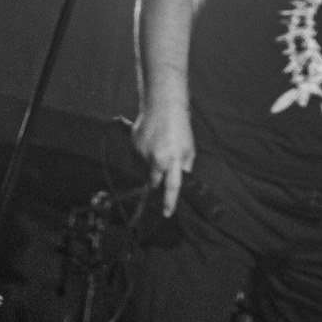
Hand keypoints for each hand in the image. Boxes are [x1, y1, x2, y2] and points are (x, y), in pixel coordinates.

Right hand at [132, 97, 195, 216]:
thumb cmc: (179, 129)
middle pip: (153, 181)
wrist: (162, 107)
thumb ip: (184, 168)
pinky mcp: (133, 146)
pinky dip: (142, 157)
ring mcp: (142, 152)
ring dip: (149, 167)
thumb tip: (179, 182)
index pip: (172, 186)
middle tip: (160, 171)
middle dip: (156, 182)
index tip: (166, 214)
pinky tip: (150, 144)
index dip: (169, 202)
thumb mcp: (188, 149)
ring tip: (157, 149)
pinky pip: (136, 159)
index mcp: (173, 159)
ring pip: (143, 170)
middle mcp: (156, 158)